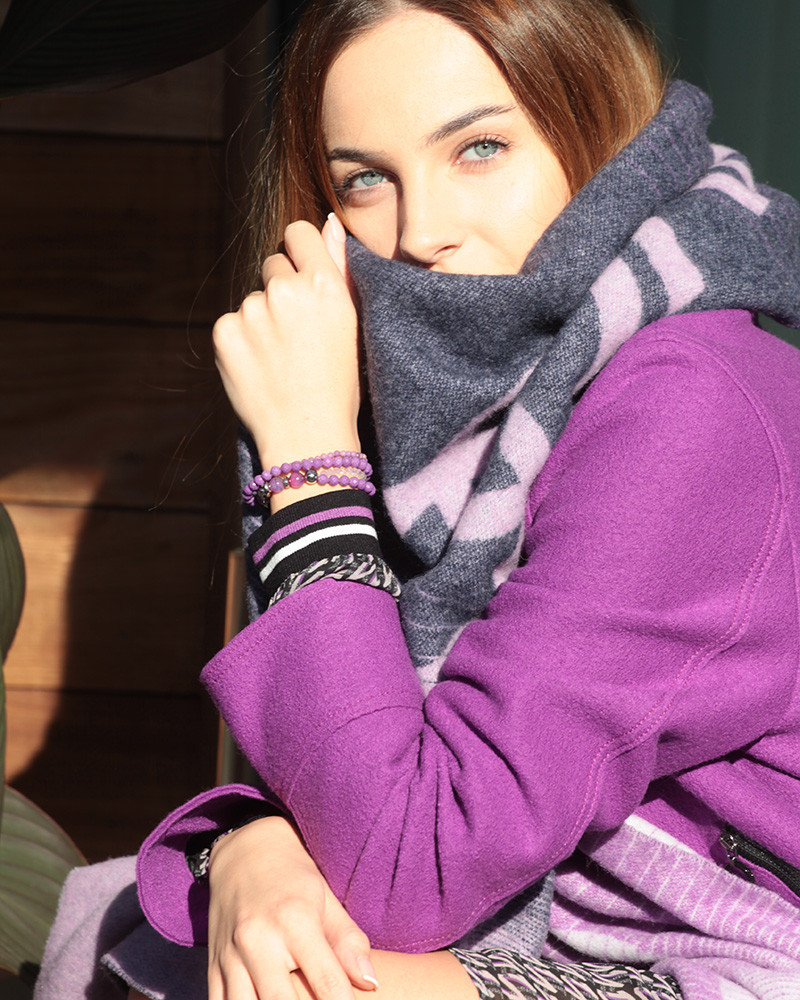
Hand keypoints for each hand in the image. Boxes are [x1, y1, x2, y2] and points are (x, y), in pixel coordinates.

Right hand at [207, 815, 377, 999]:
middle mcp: (258, 940)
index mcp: (295, 921)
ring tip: (292, 998)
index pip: (327, 984)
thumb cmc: (294, 876)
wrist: (243, 851)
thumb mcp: (327, 898)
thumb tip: (371, 984)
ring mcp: (230, 956)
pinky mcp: (212, 967)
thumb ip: (348, 942)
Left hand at [213, 215, 360, 470]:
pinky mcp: (224, 332)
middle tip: (296, 334)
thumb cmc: (338, 384)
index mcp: (324, 284)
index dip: (301, 254)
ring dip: (261, 319)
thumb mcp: (350, 324)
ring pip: (253, 299)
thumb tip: (331, 223)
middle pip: (273, 264)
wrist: (307, 436)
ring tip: (280, 359)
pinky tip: (260, 367)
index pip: (300, 233)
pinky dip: (241, 342)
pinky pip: (232, 324)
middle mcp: (285, 290)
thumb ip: (339, 268)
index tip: (304, 279)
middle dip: (282, 289)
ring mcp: (251, 310)